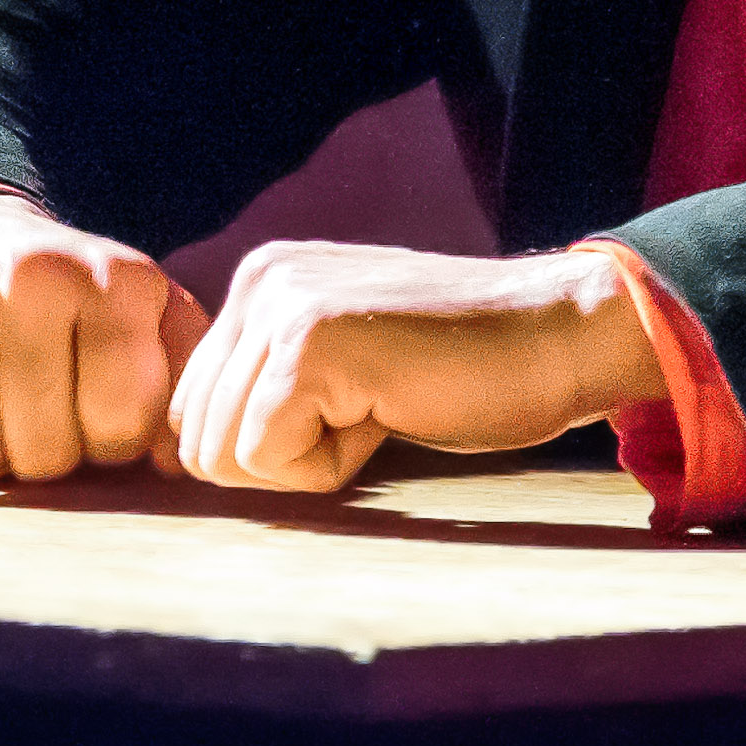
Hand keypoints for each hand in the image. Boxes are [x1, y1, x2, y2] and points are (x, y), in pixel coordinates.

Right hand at [0, 189, 209, 480]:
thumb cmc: (64, 300)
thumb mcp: (144, 315)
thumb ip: (182, 381)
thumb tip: (176, 463)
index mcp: (117, 281)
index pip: (121, 429)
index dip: (107, 443)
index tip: (92, 407)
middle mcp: (35, 276)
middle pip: (46, 454)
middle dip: (42, 454)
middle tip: (31, 405)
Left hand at [170, 241, 666, 492]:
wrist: (557, 337)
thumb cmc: (467, 372)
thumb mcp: (346, 367)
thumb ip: (273, 391)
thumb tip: (187, 463)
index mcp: (261, 282)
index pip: (194, 411)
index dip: (271, 447)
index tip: (355, 409)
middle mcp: (259, 280)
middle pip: (197, 439)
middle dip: (284, 457)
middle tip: (374, 411)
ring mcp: (282, 305)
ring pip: (223, 456)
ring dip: (309, 461)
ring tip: (383, 406)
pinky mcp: (310, 345)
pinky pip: (267, 458)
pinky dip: (330, 466)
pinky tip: (389, 413)